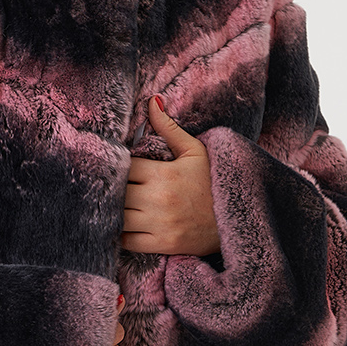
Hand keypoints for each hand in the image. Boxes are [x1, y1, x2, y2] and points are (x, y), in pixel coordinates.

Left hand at [120, 96, 221, 256]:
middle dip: (111, 189)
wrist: (238, 216)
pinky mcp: (163, 244)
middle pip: (116, 192)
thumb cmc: (212, 181)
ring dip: (112, 211)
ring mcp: (160, 223)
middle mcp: (159, 199)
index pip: (123, 167)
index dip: (116, 167)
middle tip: (108, 187)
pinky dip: (121, 233)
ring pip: (117, 216)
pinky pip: (127, 241)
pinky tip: (124, 224)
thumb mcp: (195, 151)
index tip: (116, 167)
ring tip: (113, 205)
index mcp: (164, 173)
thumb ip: (169, 128)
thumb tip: (151, 101)